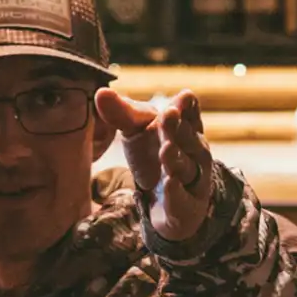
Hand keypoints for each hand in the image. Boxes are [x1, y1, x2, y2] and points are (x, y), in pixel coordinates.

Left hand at [96, 88, 213, 242]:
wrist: (163, 200)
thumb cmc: (151, 152)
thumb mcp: (137, 130)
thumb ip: (122, 113)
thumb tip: (101, 92)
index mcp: (185, 128)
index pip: (189, 114)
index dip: (188, 106)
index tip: (184, 96)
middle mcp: (195, 151)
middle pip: (187, 138)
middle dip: (178, 127)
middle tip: (168, 114)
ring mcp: (193, 178)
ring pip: (185, 167)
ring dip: (175, 159)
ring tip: (165, 150)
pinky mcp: (187, 204)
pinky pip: (183, 198)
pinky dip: (176, 191)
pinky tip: (169, 183)